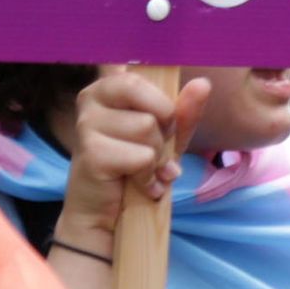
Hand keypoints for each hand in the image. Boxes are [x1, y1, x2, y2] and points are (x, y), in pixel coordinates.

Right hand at [58, 68, 202, 248]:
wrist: (103, 214)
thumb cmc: (133, 167)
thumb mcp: (166, 137)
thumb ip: (184, 111)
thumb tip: (203, 84)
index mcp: (109, 85)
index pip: (149, 74)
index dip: (165, 105)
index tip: (160, 125)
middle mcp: (92, 97)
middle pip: (156, 104)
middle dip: (165, 132)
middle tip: (152, 150)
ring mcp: (87, 124)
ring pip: (149, 130)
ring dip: (156, 158)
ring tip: (143, 170)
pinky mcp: (90, 152)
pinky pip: (142, 158)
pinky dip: (148, 177)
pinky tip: (139, 185)